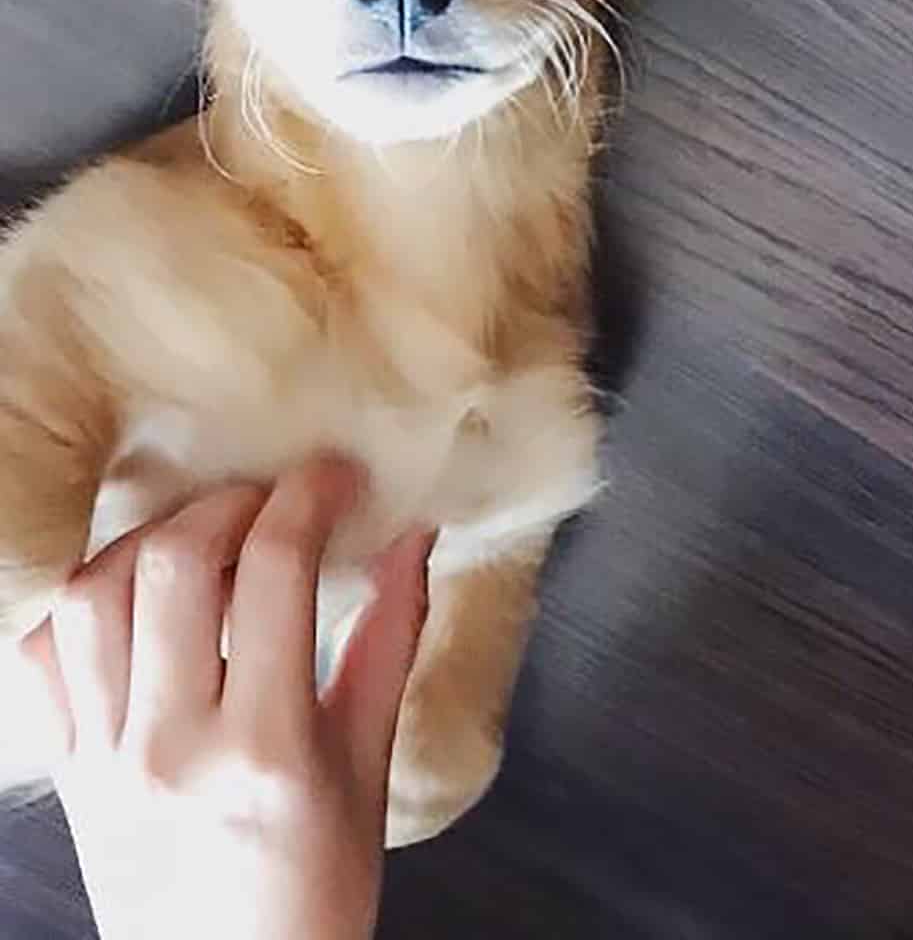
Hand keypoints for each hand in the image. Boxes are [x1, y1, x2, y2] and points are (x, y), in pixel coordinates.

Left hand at [16, 456, 430, 939]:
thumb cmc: (315, 891)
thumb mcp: (369, 767)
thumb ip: (389, 643)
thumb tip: (413, 538)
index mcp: (266, 745)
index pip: (272, 571)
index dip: (307, 497)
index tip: (335, 477)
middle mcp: (171, 744)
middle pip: (172, 563)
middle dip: (230, 502)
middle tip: (273, 501)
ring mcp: (102, 758)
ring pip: (92, 595)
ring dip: (150, 540)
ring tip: (203, 539)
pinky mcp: (63, 772)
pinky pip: (42, 656)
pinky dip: (81, 602)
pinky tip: (134, 597)